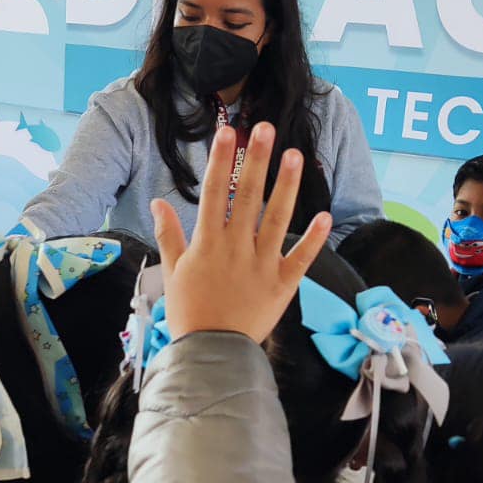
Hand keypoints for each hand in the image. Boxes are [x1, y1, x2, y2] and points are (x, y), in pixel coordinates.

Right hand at [151, 123, 330, 342]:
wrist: (211, 354)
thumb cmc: (189, 312)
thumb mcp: (172, 272)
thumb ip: (169, 235)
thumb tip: (157, 203)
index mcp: (208, 243)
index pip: (214, 192)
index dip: (220, 160)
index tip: (227, 132)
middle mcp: (236, 248)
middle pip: (248, 196)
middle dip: (257, 160)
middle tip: (265, 128)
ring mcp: (262, 265)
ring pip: (277, 219)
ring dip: (287, 186)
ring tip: (294, 155)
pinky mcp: (283, 285)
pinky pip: (301, 259)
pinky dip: (313, 239)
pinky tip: (324, 215)